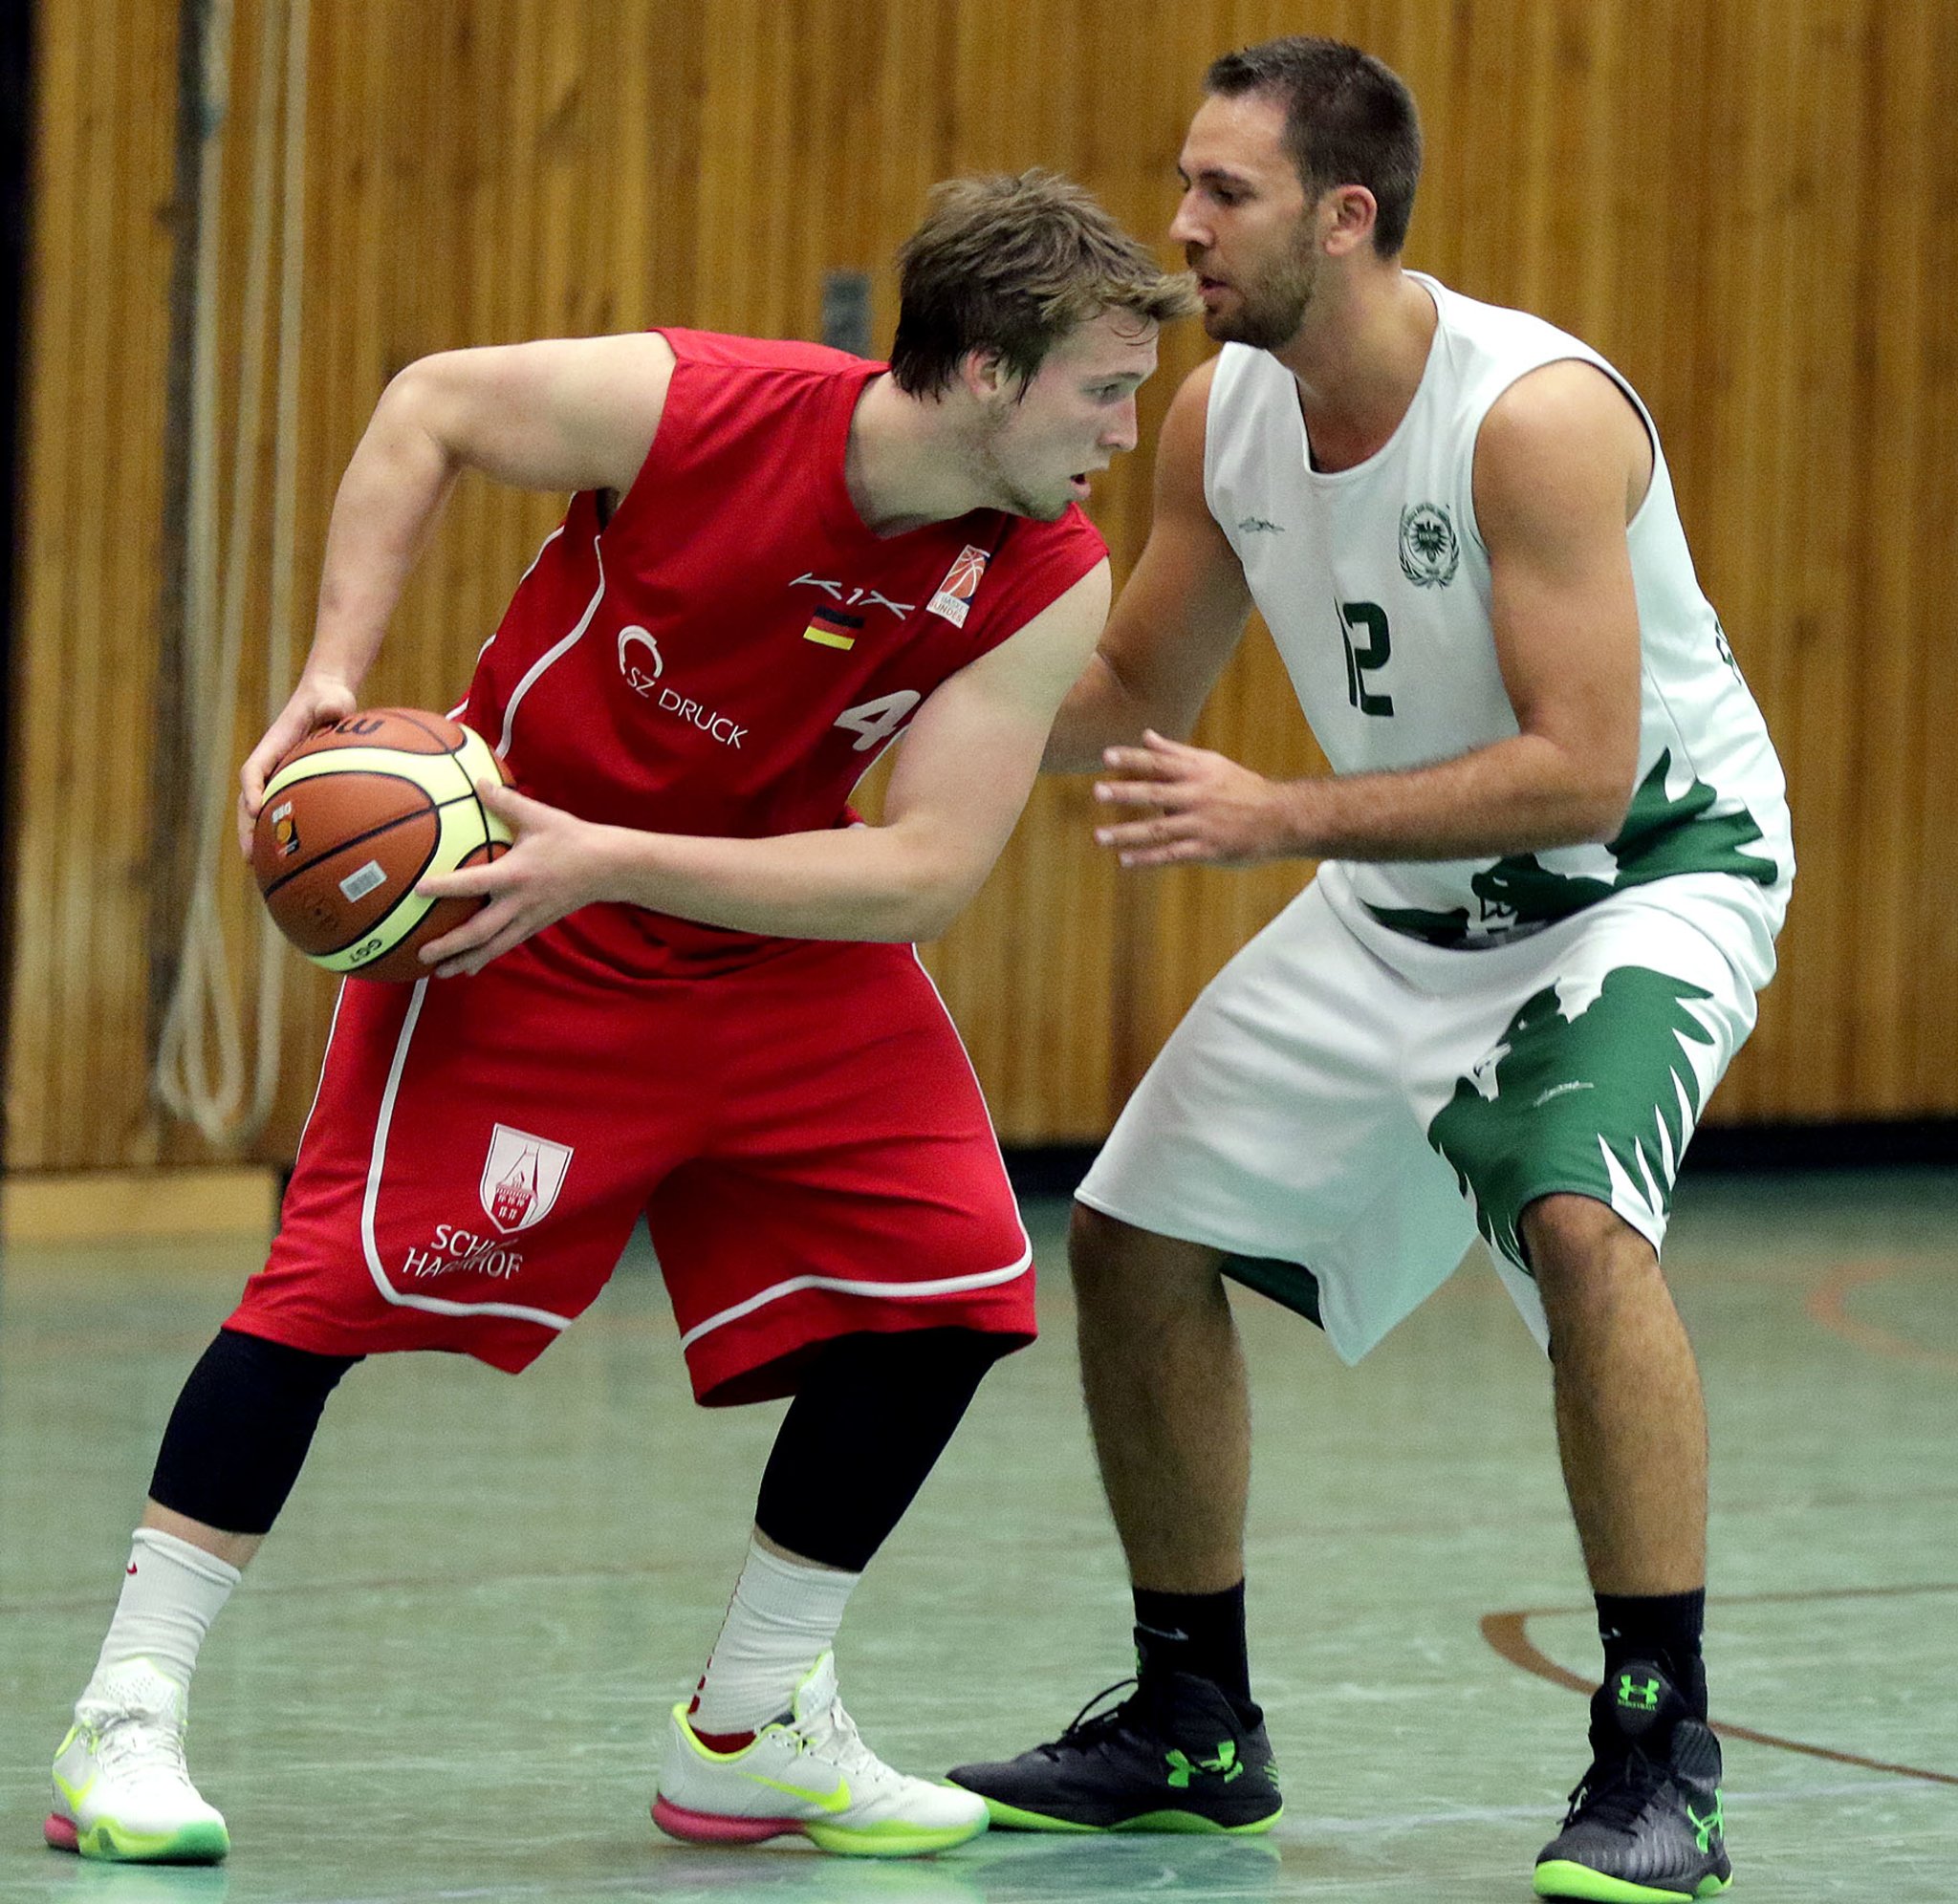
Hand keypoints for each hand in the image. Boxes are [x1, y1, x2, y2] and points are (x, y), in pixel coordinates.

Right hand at [237, 676, 359, 857]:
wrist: (326, 700)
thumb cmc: (329, 700)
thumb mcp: (331, 698)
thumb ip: (331, 704)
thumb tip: (336, 707)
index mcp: (273, 746)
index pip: (254, 769)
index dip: (252, 788)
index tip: (254, 807)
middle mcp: (271, 766)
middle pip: (251, 801)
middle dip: (247, 829)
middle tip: (250, 857)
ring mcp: (280, 779)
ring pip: (265, 813)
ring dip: (261, 840)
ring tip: (264, 870)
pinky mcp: (294, 788)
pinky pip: (287, 814)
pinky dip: (288, 835)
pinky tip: (302, 861)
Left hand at [415, 782, 620, 976]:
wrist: (608, 867)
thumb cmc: (571, 839)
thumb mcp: (539, 816)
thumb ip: (505, 800)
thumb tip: (476, 780)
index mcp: (515, 875)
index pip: (473, 883)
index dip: (445, 887)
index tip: (419, 890)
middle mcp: (519, 903)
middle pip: (480, 931)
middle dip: (450, 945)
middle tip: (422, 953)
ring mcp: (528, 918)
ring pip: (493, 946)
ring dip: (465, 960)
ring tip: (440, 972)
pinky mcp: (536, 925)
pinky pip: (507, 945)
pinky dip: (486, 957)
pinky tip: (470, 966)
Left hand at [1092, 729, 1299, 866]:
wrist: (1280, 818)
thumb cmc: (1241, 788)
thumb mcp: (1212, 764)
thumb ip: (1176, 752)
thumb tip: (1145, 735)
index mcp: (1198, 773)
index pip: (1160, 762)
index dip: (1133, 759)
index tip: (1106, 756)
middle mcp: (1198, 797)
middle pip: (1156, 793)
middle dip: (1126, 792)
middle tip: (1098, 791)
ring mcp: (1202, 825)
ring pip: (1159, 829)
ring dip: (1127, 833)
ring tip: (1099, 836)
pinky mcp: (1207, 849)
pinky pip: (1172, 855)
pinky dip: (1148, 859)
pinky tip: (1124, 860)